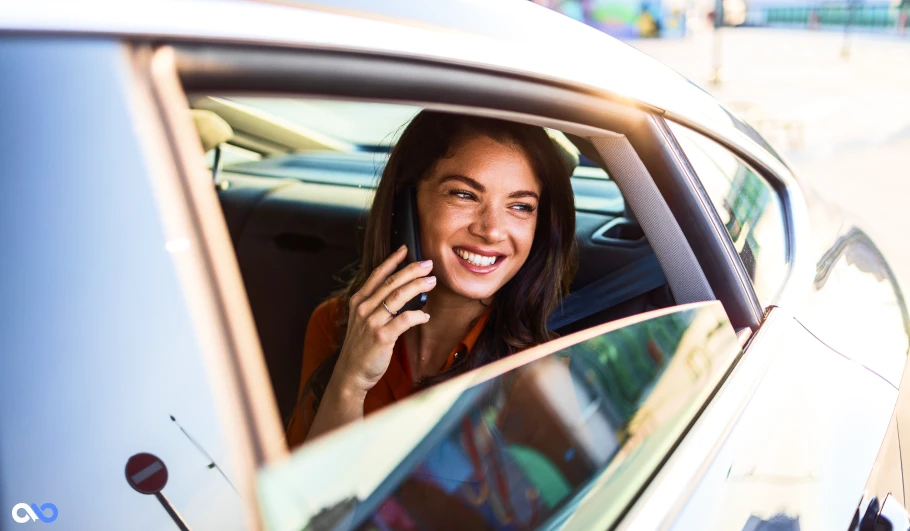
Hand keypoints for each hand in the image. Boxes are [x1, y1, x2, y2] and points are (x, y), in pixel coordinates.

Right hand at [333, 245, 434, 394]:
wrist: (350, 373)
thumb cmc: (360, 348)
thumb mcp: (361, 321)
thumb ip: (376, 306)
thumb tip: (400, 292)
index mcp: (358, 302)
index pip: (377, 275)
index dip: (392, 261)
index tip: (405, 249)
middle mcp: (363, 308)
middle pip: (391, 282)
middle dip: (411, 270)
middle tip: (428, 263)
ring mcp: (371, 322)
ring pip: (398, 296)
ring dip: (417, 286)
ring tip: (432, 281)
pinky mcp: (382, 337)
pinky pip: (404, 320)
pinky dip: (418, 315)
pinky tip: (426, 316)